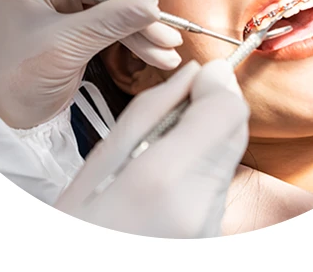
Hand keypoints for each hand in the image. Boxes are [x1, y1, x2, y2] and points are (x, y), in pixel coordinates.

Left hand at [0, 0, 182, 128]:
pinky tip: (158, 54)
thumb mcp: (63, 47)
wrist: (8, 117)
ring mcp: (64, 2)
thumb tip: (151, 6)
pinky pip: (114, 23)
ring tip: (168, 48)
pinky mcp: (79, 23)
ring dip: (142, 27)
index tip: (142, 6)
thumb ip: (108, 23)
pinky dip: (135, 39)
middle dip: (134, 8)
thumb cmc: (16, 80)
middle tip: (165, 29)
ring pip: (114, 4)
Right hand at [54, 59, 248, 237]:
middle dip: (209, 111)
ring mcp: (210, 229)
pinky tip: (162, 189)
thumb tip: (197, 73)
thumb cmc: (78, 224)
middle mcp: (199, 207)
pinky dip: (196, 176)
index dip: (215, 85)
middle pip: (234, 132)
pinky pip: (216, 190)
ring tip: (154, 162)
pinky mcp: (212, 239)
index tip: (195, 80)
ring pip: (227, 160)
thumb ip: (154, 108)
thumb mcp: (100, 158)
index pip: (227, 110)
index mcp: (164, 178)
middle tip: (166, 118)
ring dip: (201, 146)